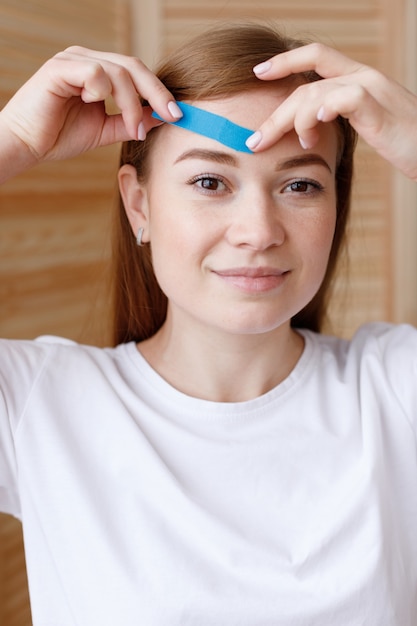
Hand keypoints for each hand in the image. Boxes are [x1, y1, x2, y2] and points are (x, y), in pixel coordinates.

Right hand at [0, 46, 180, 164]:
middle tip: (171, 115)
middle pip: (134, 66)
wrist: (27, 145)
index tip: (178, 114)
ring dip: (131, 104)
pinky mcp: (59, 68)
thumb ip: (130, 121)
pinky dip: (102, 91)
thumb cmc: (59, 136)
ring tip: (132, 129)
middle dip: (156, 93)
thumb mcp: (104, 129)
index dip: (159, 92)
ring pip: (118, 71)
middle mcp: (86, 59)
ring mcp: (72, 60)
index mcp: (98, 71)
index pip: (137, 73)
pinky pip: (94, 73)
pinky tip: (93, 106)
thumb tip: (161, 117)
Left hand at [249, 43, 416, 180]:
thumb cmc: (404, 142)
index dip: (285, 61)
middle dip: (276, 112)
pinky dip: (326, 110)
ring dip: (294, 121)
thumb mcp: (366, 124)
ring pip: (316, 93)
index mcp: (357, 79)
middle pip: (305, 84)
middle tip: (256, 140)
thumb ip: (338, 119)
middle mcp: (363, 77)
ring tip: (292, 144)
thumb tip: (306, 131)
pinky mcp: (380, 109)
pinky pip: (346, 98)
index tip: (257, 72)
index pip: (315, 57)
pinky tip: (315, 125)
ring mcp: (372, 90)